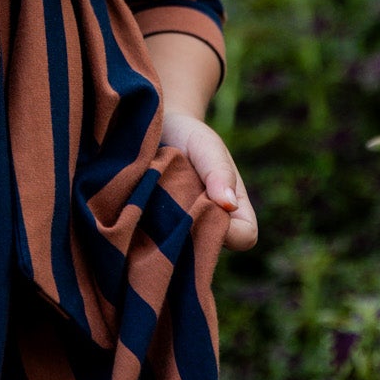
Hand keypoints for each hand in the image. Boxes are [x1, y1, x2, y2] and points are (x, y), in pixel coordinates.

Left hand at [159, 110, 257, 250]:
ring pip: (179, 249)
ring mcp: (180, 232)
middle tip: (168, 199)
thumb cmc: (186, 136)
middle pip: (209, 249)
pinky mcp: (151, 231)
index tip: (205, 207)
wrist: (150, 129)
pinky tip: (135, 203)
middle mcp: (208, 225)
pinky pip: (152, 242)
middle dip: (190, 230)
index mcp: (232, 209)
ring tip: (150, 196)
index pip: (244, 236)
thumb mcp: (205, 146)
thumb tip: (229, 204)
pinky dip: (145, 225)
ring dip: (165, 229)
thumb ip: (219, 171)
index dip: (231, 230)